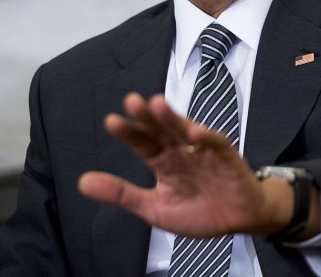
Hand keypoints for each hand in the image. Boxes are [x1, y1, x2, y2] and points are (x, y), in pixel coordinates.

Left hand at [77, 92, 293, 237]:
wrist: (238, 220)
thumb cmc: (199, 211)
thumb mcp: (154, 207)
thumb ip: (121, 194)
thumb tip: (82, 181)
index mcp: (164, 162)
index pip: (143, 143)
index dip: (129, 133)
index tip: (112, 121)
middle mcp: (182, 150)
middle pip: (162, 129)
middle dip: (148, 115)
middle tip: (132, 101)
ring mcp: (204, 150)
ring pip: (185, 129)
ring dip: (173, 118)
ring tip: (157, 104)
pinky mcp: (226, 155)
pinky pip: (215, 142)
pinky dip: (205, 137)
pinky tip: (192, 133)